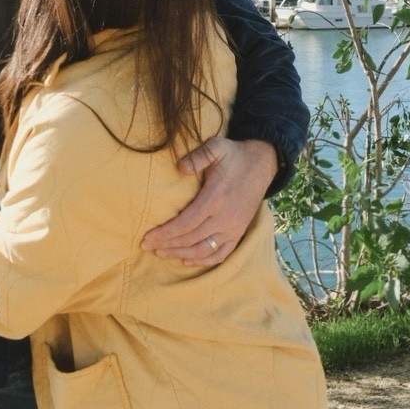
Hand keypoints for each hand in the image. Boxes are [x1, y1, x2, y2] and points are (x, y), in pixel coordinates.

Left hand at [141, 136, 277, 267]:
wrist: (262, 163)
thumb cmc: (234, 155)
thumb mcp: (217, 147)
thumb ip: (198, 157)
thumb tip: (180, 168)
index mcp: (215, 199)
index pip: (184, 224)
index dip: (164, 234)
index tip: (147, 238)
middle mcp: (225, 218)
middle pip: (190, 240)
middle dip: (166, 245)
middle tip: (147, 246)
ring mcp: (233, 228)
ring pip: (203, 250)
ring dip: (181, 254)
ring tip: (162, 254)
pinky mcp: (239, 232)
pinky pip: (221, 253)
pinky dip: (204, 261)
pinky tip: (188, 260)